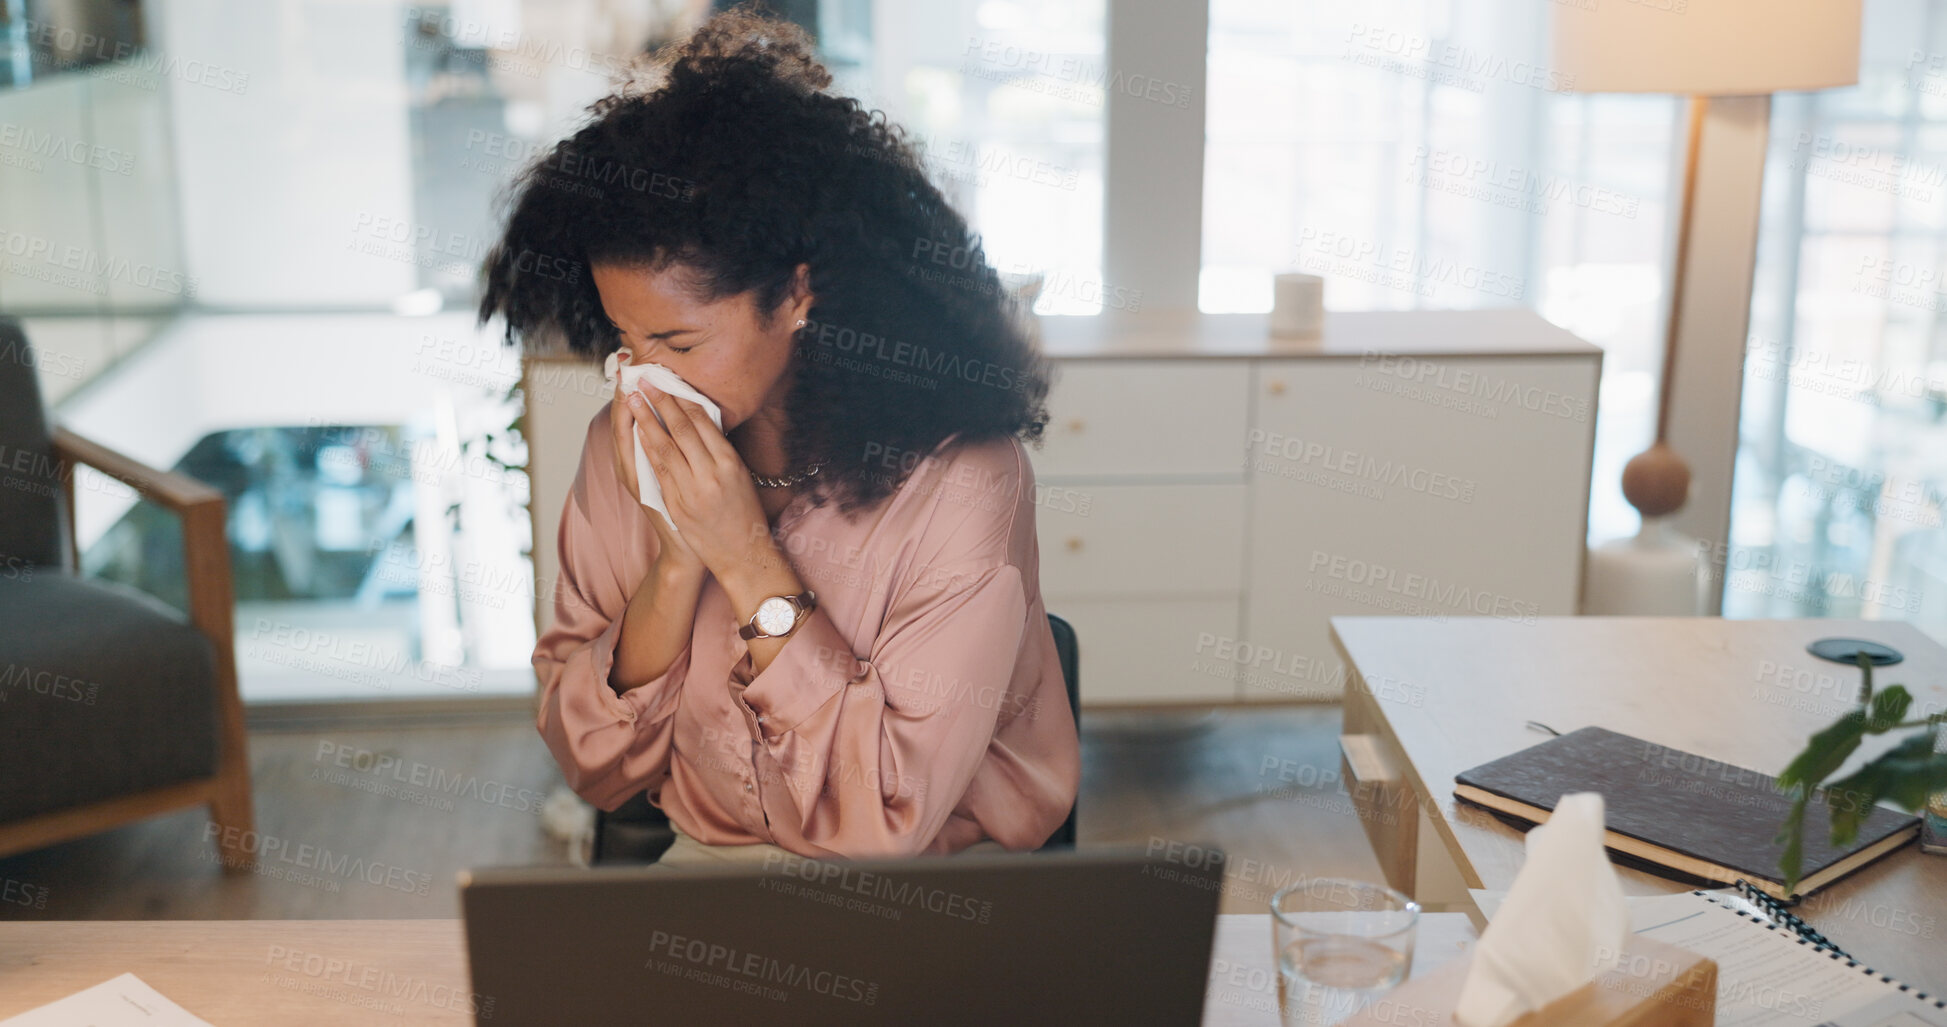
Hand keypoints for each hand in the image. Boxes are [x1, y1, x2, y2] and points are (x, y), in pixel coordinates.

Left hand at [621, 382, 773, 581]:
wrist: (740, 553)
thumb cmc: (743, 511)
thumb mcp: (739, 475)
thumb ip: (718, 449)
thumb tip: (695, 417)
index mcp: (730, 462)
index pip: (701, 421)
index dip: (681, 397)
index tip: (668, 380)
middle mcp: (710, 474)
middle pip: (679, 428)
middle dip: (659, 400)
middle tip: (643, 379)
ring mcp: (691, 490)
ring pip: (662, 446)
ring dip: (644, 419)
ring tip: (632, 398)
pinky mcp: (676, 505)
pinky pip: (657, 470)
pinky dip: (644, 447)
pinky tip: (636, 431)